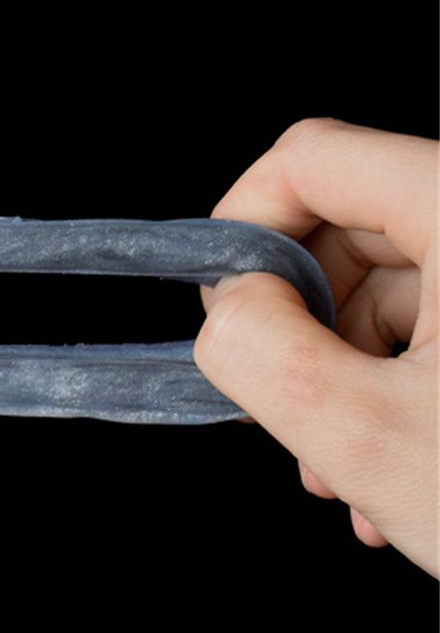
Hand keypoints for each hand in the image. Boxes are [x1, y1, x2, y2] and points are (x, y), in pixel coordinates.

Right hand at [194, 118, 436, 576]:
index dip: (246, 223)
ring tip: (346, 472)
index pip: (314, 158)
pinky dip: (408, 385)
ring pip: (403, 284)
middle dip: (302, 321)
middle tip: (284, 410)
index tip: (224, 301)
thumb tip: (231, 304)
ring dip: (349, 371)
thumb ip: (258, 350)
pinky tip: (400, 474)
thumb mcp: (364, 436)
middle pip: (355, 224)